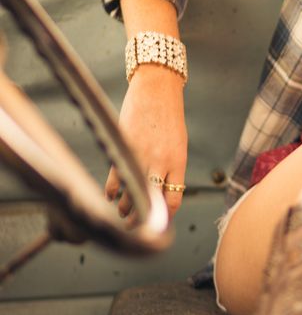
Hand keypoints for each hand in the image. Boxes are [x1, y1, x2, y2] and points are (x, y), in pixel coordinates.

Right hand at [105, 65, 187, 220]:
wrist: (156, 89)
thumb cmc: (169, 117)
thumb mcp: (178, 144)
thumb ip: (171, 168)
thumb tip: (161, 193)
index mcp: (178, 163)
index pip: (173, 201)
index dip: (164, 217)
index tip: (157, 222)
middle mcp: (161, 163)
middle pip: (149, 204)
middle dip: (140, 219)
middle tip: (134, 225)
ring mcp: (141, 156)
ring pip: (130, 195)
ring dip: (124, 209)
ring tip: (122, 213)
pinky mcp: (123, 148)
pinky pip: (115, 178)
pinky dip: (111, 191)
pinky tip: (110, 196)